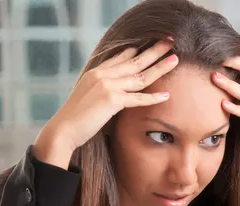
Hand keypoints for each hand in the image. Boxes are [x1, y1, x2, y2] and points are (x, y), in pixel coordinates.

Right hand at [34, 40, 177, 168]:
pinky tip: (166, 95)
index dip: (137, 50)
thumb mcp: (87, 95)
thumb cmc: (76, 117)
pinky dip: (153, 97)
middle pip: (135, 61)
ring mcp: (107, 86)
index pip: (121, 57)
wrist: (64, 128)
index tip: (150, 45)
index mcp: (96, 72)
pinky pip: (137, 98)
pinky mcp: (111, 100)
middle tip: (169, 43)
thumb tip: (113, 91)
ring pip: (140, 76)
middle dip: (154, 51)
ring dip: (160, 67)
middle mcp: (102, 75)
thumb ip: (100, 88)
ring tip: (175, 60)